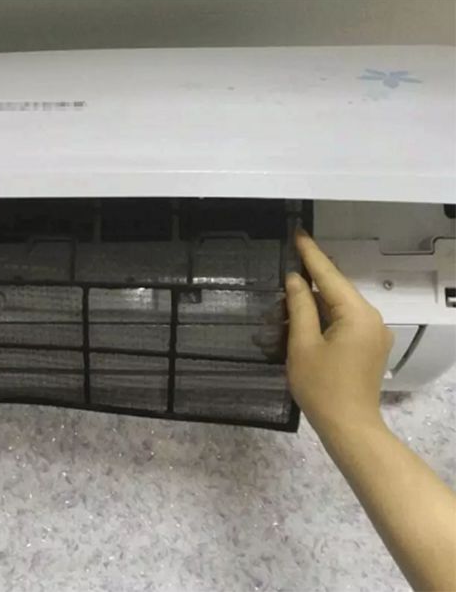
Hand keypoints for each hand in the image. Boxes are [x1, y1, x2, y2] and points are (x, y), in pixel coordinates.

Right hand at [285, 229, 393, 434]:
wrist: (349, 426)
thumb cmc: (321, 387)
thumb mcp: (302, 344)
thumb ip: (299, 306)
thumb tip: (296, 279)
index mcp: (357, 314)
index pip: (329, 275)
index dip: (310, 254)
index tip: (298, 233)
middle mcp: (372, 318)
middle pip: (336, 289)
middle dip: (310, 280)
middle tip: (284, 265)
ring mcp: (374, 333)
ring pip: (340, 306)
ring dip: (314, 302)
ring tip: (286, 296)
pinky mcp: (370, 347)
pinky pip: (345, 321)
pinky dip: (324, 316)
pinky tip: (304, 318)